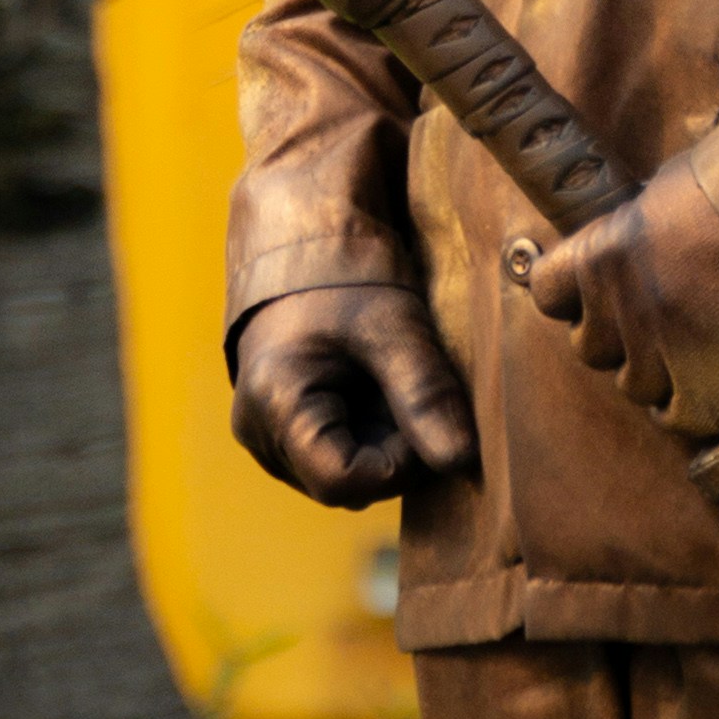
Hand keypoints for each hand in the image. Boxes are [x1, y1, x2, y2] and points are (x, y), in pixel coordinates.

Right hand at [230, 285, 476, 511]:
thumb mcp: (393, 327)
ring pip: (337, 475)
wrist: (304, 234)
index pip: (344, 483)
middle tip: (414, 397)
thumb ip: (425, 395)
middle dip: (392, 454)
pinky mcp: (276, 428)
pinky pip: (327, 456)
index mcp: (275, 404)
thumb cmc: (344, 271)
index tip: (424, 422)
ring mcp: (262, 432)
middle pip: (341, 484)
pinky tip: (372, 391)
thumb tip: (461, 461)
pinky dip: (362, 435)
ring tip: (389, 385)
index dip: (398, 466)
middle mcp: (257, 430)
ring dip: (378, 446)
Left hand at [526, 151, 718, 443]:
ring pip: (635, 387)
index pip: (547, 291)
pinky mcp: (705, 397)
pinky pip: (678, 417)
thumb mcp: (669, 192)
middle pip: (590, 349)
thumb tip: (632, 248)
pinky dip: (695, 403)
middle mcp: (623, 307)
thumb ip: (637, 232)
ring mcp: (662, 355)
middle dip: (619, 338)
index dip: (572, 296)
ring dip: (660, 372)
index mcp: (604, 253)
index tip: (594, 295)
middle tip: (664, 320)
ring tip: (704, 343)